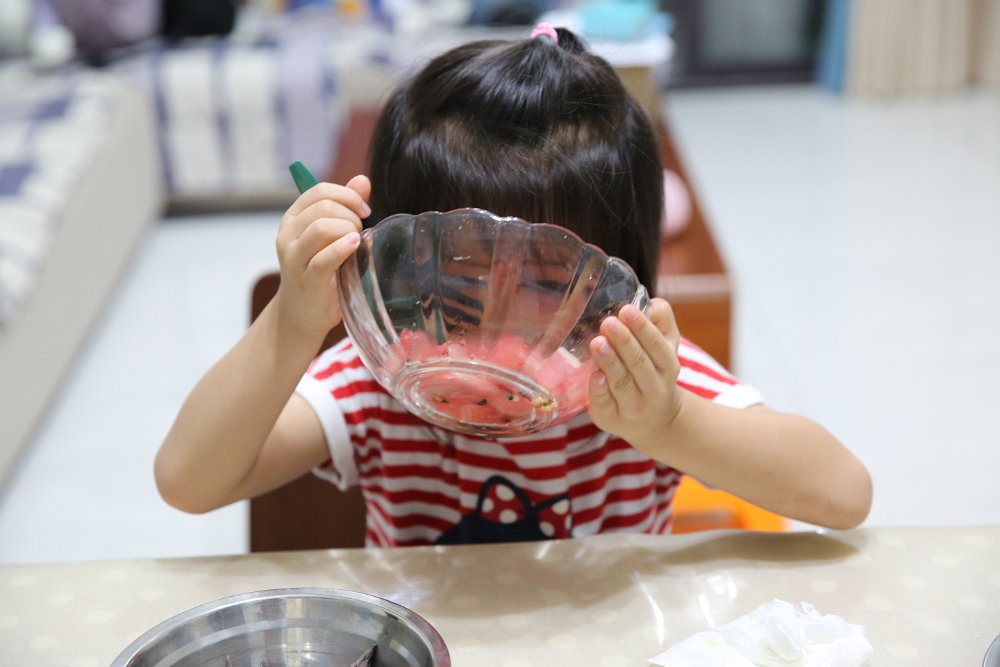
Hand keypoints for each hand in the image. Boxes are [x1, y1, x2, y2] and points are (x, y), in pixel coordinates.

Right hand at [274, 175, 370, 336]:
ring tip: (356, 243)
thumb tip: (363, 180)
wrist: (304, 312)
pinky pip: (325, 257)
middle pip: (324, 206)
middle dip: (351, 215)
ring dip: (348, 230)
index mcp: (293, 218)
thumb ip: (345, 207)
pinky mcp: (307, 278)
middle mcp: (288, 234)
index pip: (319, 191)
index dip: (348, 195)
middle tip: (360, 232)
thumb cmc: (322, 270)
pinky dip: (343, 248)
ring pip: (322, 227)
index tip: (365, 211)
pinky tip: (355, 245)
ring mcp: (294, 257)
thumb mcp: (331, 236)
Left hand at [586, 298, 682, 449]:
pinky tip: (595, 376)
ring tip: (597, 342)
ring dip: (610, 362)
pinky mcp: (611, 417)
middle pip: (639, 364)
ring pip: (622, 383)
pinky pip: (605, 404)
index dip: (643, 328)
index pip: (658, 346)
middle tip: (608, 323)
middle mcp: (655, 389)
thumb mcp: (666, 343)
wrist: (656, 420)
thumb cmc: (655, 369)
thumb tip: (642, 304)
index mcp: (669, 366)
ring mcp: (633, 407)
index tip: (626, 310)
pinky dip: (599, 390)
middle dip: (624, 342)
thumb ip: (659, 318)